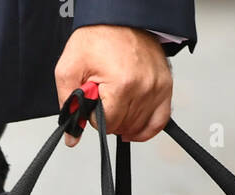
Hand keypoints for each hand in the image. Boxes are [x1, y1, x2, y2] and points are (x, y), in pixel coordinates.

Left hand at [55, 25, 171, 146]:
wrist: (118, 18)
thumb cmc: (97, 38)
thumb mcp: (69, 68)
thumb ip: (69, 104)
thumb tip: (72, 137)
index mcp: (122, 84)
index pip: (107, 124)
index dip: (95, 117)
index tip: (93, 102)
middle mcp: (144, 87)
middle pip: (123, 126)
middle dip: (109, 118)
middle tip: (103, 98)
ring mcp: (157, 88)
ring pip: (139, 126)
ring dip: (125, 123)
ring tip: (116, 105)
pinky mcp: (165, 87)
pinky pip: (160, 121)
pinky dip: (147, 130)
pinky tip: (135, 130)